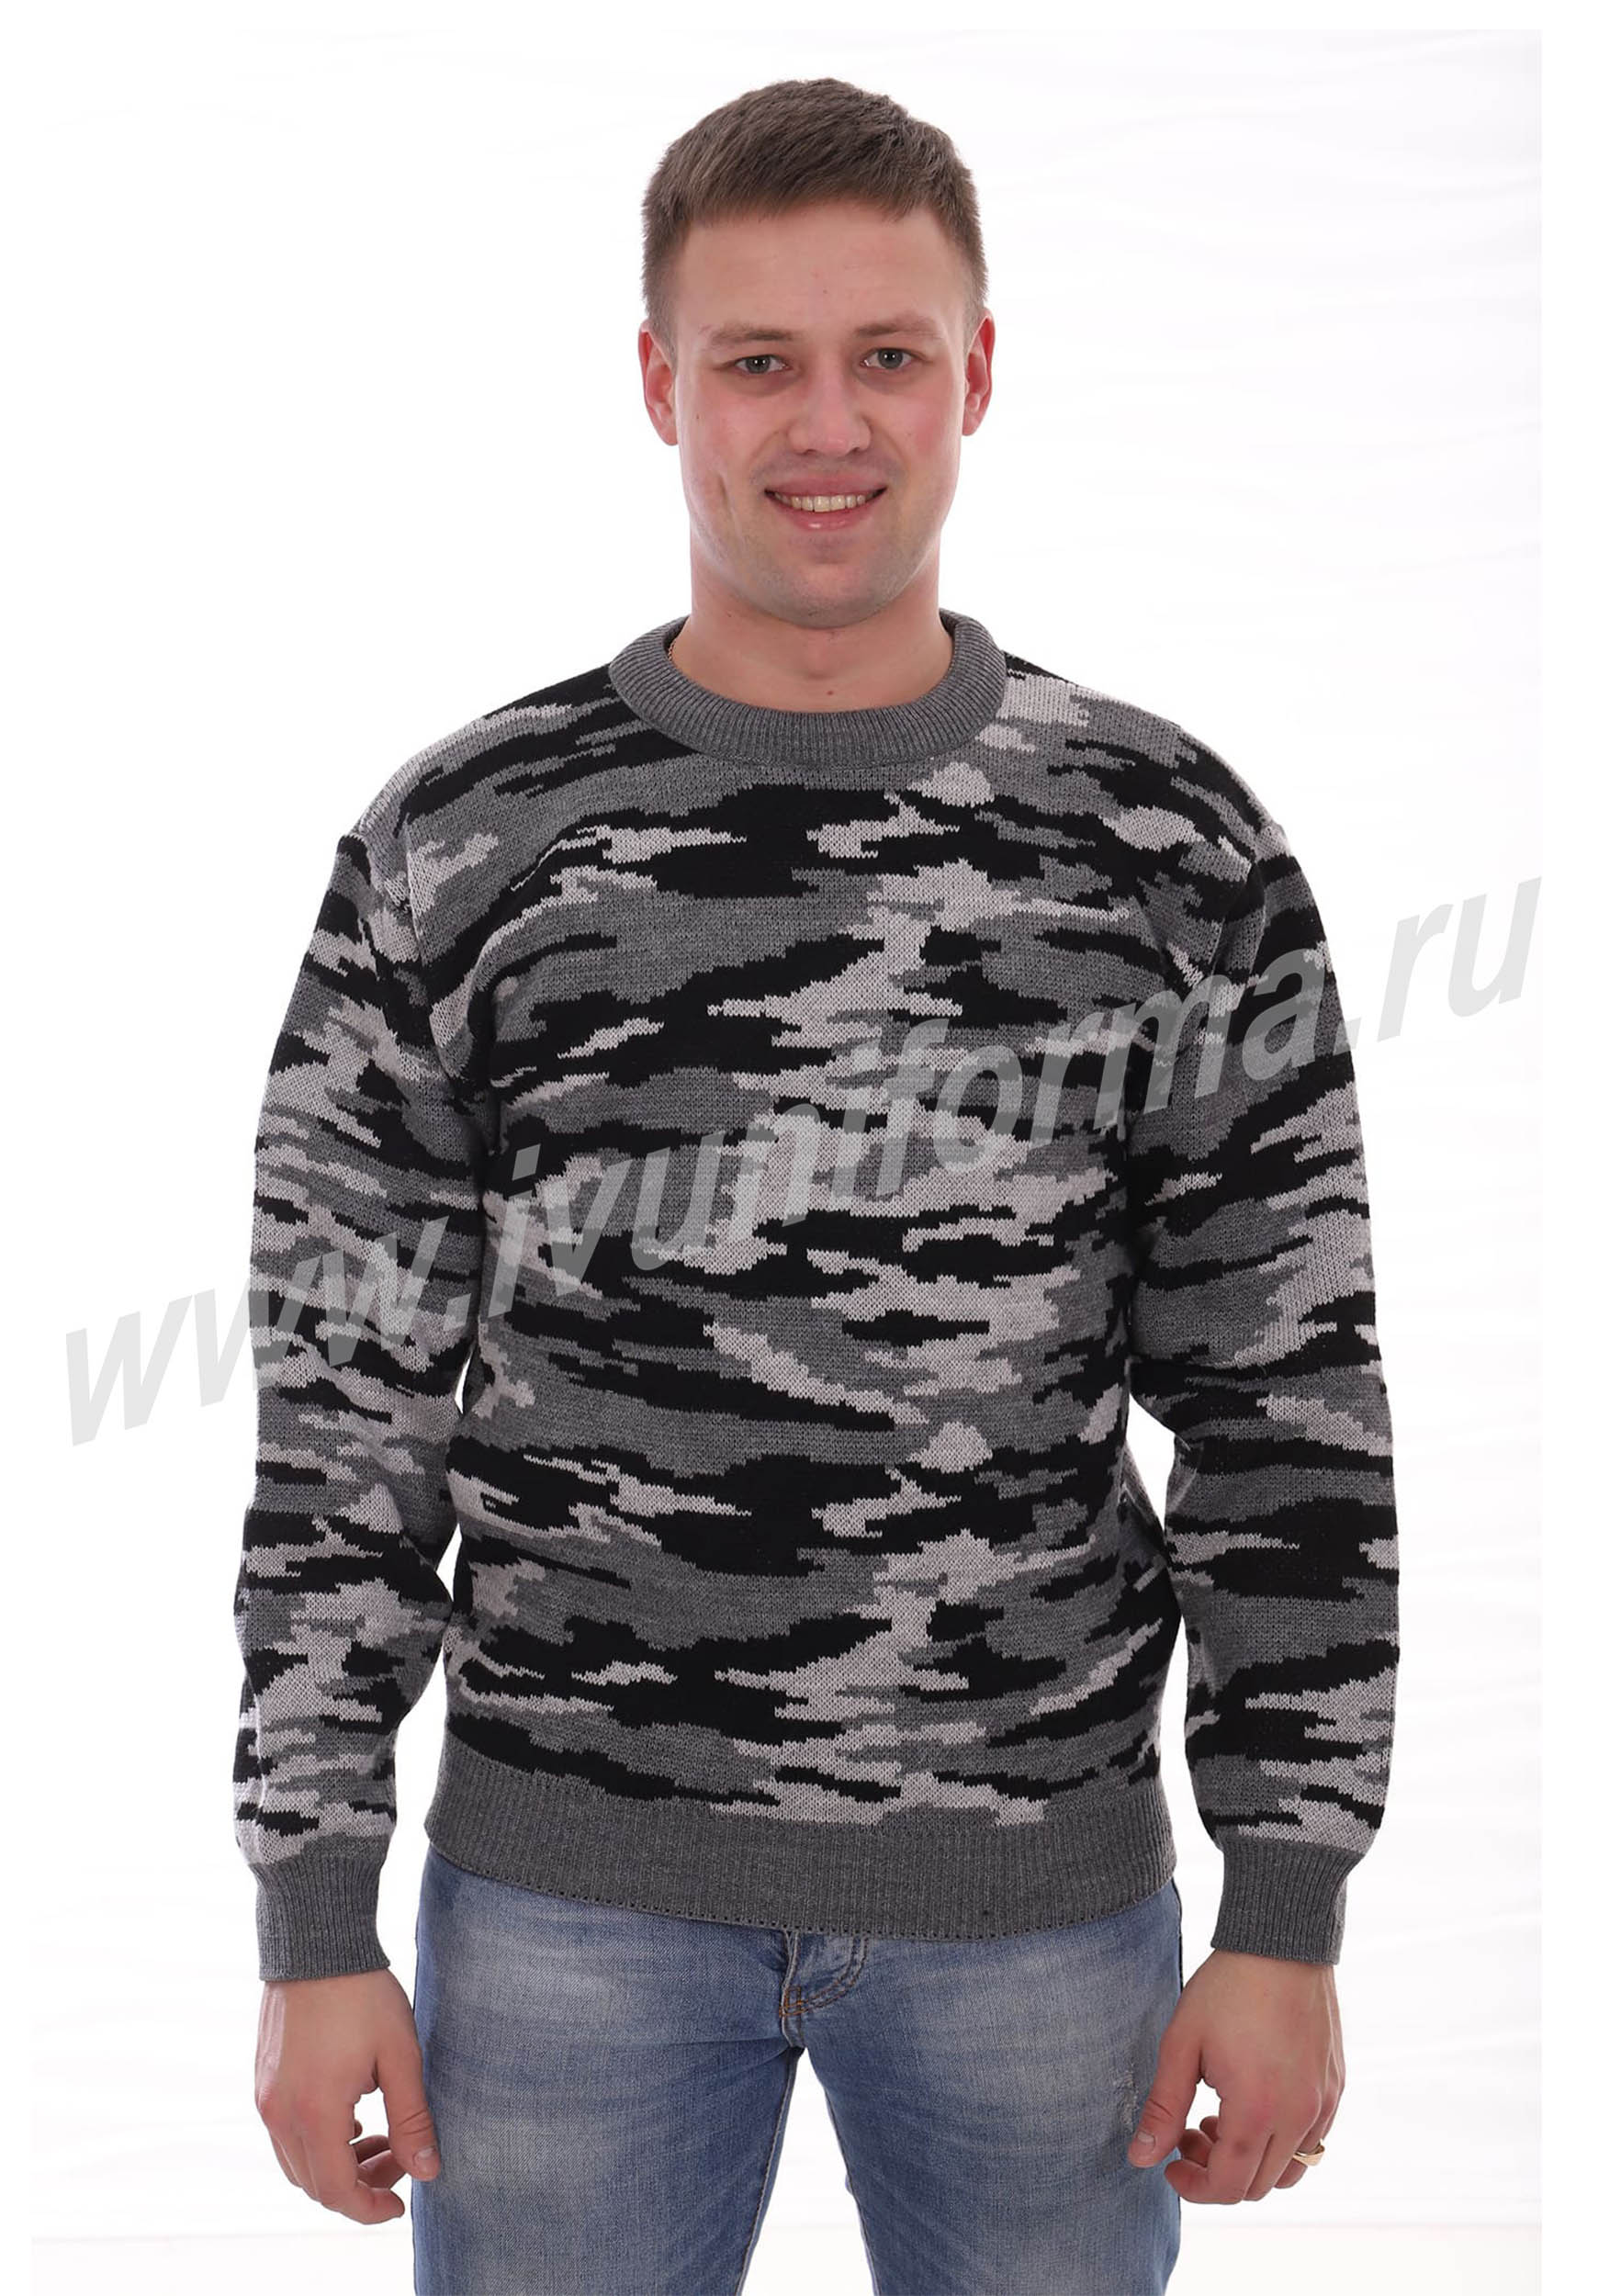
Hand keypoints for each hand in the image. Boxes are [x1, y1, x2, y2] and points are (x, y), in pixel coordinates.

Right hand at [254, 1966, 441, 2222]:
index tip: (401, 2203)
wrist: (317, 1941)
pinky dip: (317, 2141)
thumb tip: (428, 2170)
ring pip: (296, 2162)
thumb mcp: (400, 2054)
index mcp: (314, 2113)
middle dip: (359, 2184)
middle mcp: (279, 2113)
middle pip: (314, 2183)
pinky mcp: (263, 2080)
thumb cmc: (362, 1993)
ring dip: (337, 2164)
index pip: (336, 2192)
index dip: (369, 2208)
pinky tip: (352, 2113)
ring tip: (379, 2135)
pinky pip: (285, 2134)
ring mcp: (265, 2097)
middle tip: (400, 2157)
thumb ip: (412, 2118)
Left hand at [1125, 1947, 1342, 2201]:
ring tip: (1220, 2119)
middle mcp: (1299, 2116)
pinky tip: (1253, 2103)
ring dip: (1251, 2163)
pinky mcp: (1336, 2087)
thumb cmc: (1228, 1987)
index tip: (1170, 2164)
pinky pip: (1312, 2141)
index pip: (1227, 2186)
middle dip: (1216, 2173)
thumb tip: (1140, 2158)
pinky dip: (1280, 2142)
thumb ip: (1163, 2107)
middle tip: (1188, 2132)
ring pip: (1290, 2171)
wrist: (1281, 1941)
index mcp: (1257, 2110)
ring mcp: (1323, 2104)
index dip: (1193, 2187)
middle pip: (1258, 2186)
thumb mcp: (1182, 2044)